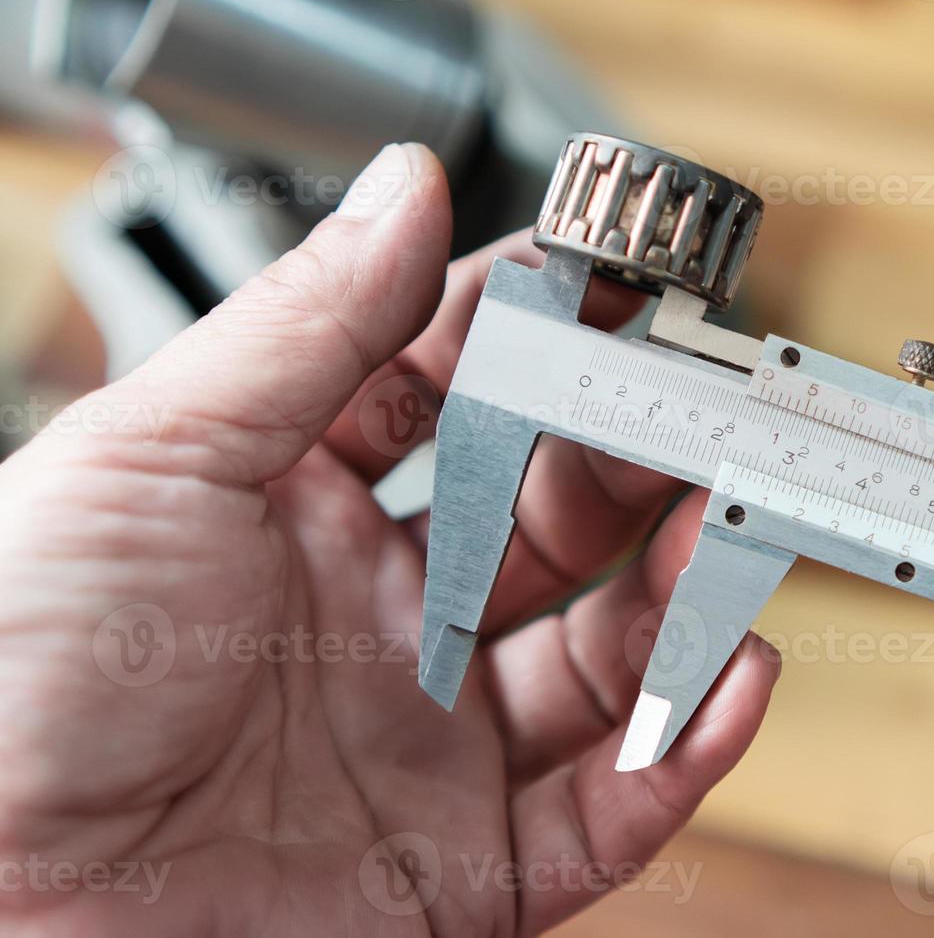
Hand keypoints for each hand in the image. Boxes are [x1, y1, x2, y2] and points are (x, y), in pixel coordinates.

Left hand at [0, 144, 779, 935]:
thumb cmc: (6, 687)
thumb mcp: (149, 459)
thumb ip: (304, 328)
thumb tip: (403, 190)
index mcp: (291, 515)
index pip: (451, 396)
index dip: (535, 335)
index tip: (614, 283)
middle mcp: (375, 624)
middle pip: (550, 521)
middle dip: (635, 452)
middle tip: (706, 399)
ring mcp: (426, 746)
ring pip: (605, 660)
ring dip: (684, 589)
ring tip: (734, 522)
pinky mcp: (464, 870)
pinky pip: (605, 813)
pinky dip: (684, 752)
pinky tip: (728, 674)